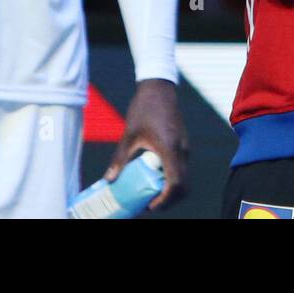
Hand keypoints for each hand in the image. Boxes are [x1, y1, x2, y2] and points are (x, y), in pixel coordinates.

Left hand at [105, 78, 187, 209]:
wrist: (158, 87)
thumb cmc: (144, 108)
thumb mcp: (129, 134)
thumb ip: (119, 158)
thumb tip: (108, 179)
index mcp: (169, 148)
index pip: (175, 183)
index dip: (165, 199)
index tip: (151, 205)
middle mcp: (181, 150)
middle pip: (183, 186)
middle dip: (169, 200)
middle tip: (150, 204)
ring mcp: (185, 147)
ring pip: (184, 177)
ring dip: (171, 190)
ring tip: (152, 192)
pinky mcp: (183, 144)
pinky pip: (182, 167)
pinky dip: (172, 178)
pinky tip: (155, 176)